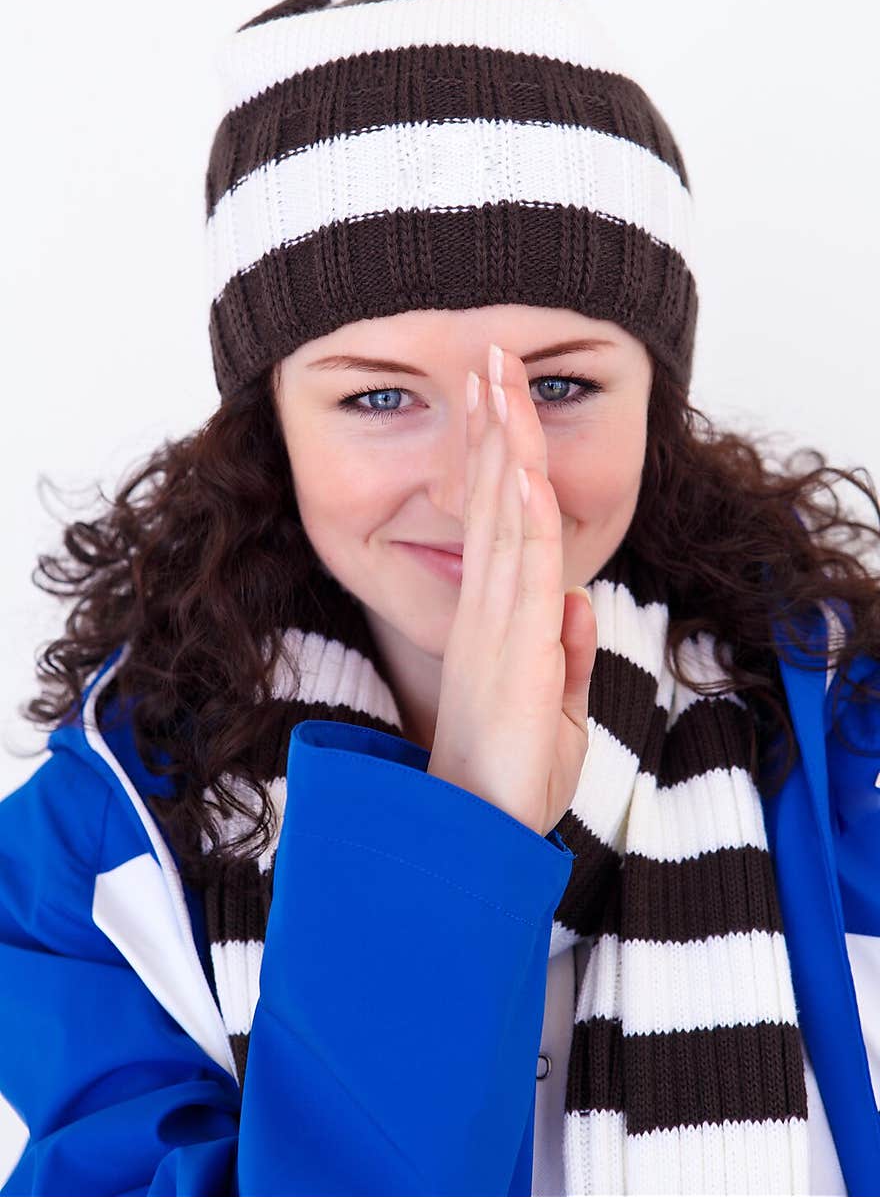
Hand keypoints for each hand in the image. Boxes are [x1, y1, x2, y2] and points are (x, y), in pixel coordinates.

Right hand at [426, 342, 597, 836]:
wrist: (477, 839)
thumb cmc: (508, 783)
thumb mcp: (554, 710)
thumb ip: (564, 654)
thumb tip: (577, 604)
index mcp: (496, 619)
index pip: (503, 521)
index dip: (502, 458)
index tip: (498, 402)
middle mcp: (489, 610)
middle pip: (498, 501)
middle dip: (496, 426)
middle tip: (489, 357)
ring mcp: (496, 624)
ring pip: (508, 516)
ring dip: (506, 445)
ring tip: (495, 378)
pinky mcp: (512, 648)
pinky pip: (525, 566)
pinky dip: (528, 510)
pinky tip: (527, 463)